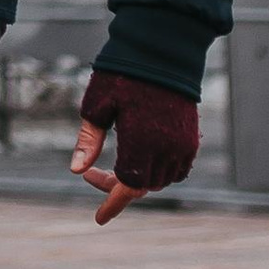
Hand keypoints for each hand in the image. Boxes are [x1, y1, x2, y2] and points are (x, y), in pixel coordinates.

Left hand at [69, 71, 197, 225]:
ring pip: (162, 180)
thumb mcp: (97, 105)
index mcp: (141, 142)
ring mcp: (183, 145)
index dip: (112, 202)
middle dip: (118, 186)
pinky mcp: (192, 138)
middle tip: (93, 173)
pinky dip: (160, 172)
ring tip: (115, 166)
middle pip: (143, 186)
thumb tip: (76, 171)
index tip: (99, 218)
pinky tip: (142, 161)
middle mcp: (167, 148)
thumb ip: (89, 141)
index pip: (128, 186)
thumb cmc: (123, 74)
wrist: (163, 50)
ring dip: (140, 180)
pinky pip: (178, 169)